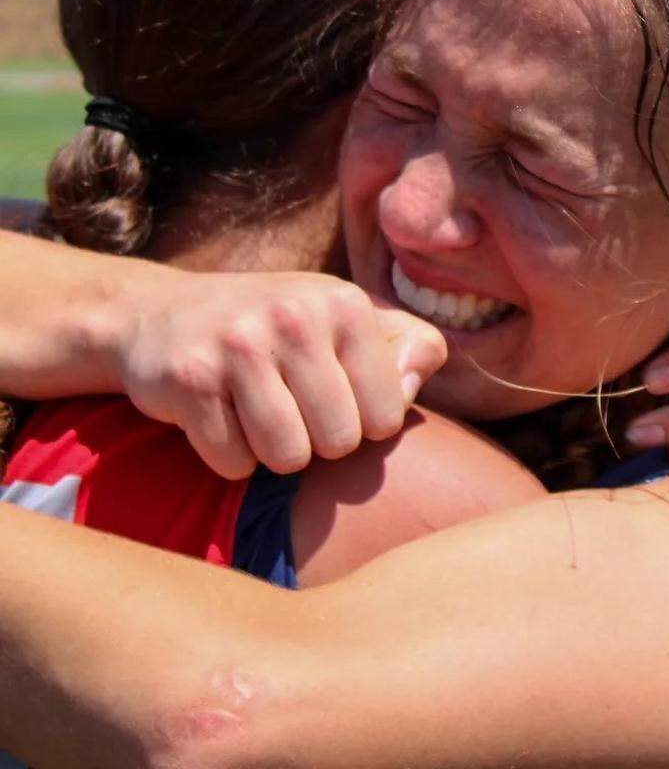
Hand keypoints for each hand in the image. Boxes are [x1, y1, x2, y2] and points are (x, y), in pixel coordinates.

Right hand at [117, 270, 445, 478]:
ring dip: (273, 451)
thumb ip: (409, 348)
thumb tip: (411, 391)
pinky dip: (229, 455)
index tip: (336, 396)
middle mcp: (294, 316)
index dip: (363, 422)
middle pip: (339, 443)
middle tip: (291, 406)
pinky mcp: (189, 381)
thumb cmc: (276, 328)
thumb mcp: (347, 319)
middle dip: (318, 440)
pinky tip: (219, 414)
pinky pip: (234, 464)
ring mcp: (238, 346)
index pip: (387, 416)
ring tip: (258, 411)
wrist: (157, 313)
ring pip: (288, 459)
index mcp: (345, 303)